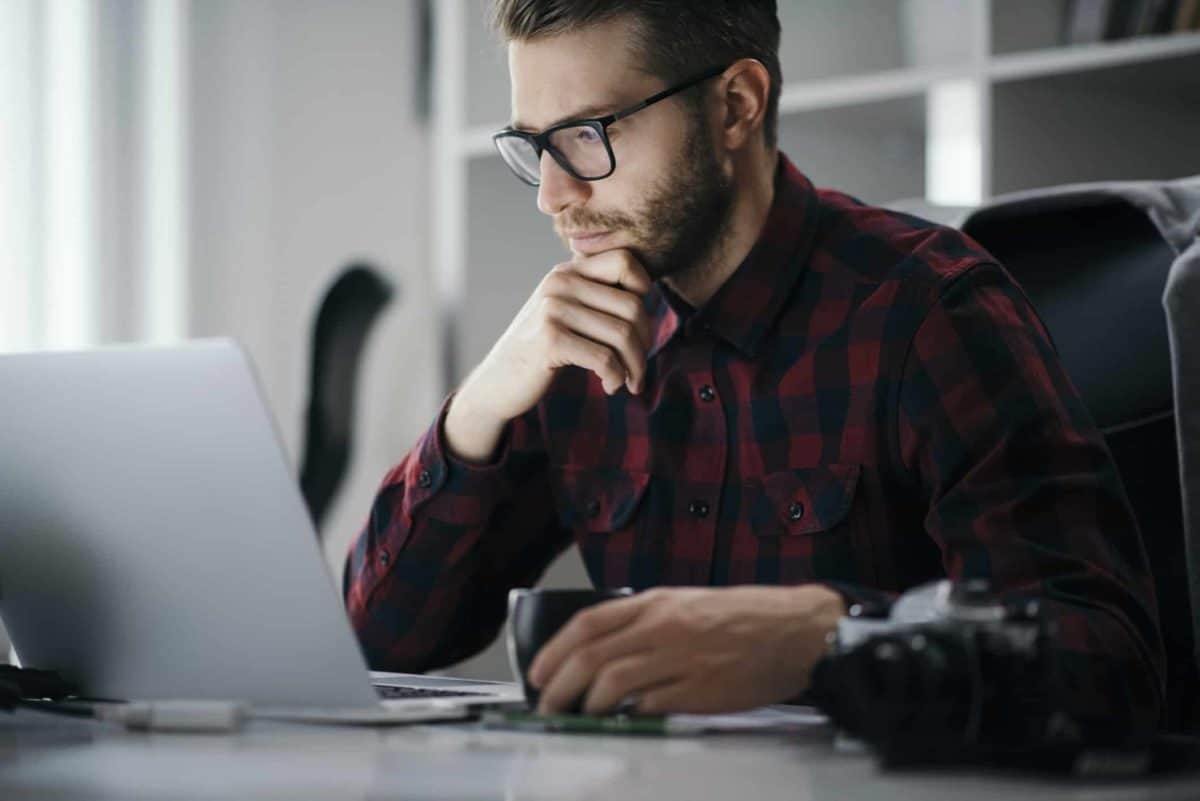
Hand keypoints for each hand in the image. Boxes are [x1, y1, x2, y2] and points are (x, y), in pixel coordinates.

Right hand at [445, 250, 652, 461]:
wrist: (498, 383)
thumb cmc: (543, 351)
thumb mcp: (567, 313)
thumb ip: (596, 297)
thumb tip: (649, 294)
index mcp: (567, 272)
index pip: (626, 261)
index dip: (644, 292)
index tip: (637, 325)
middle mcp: (559, 283)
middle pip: (632, 306)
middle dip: (645, 343)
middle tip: (638, 368)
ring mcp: (553, 309)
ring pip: (622, 334)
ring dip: (635, 366)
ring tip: (629, 382)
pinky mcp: (550, 340)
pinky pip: (605, 358)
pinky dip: (616, 377)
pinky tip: (610, 386)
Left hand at [527, 585, 845, 715]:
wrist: (795, 629)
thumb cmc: (743, 617)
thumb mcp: (686, 603)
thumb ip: (645, 622)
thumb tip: (602, 650)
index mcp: (657, 603)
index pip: (588, 623)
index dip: (555, 649)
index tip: (538, 671)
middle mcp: (662, 628)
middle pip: (591, 657)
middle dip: (559, 686)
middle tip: (548, 705)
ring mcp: (680, 660)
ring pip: (613, 683)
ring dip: (588, 706)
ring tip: (580, 716)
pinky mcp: (700, 691)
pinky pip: (649, 706)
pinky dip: (629, 716)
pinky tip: (623, 721)